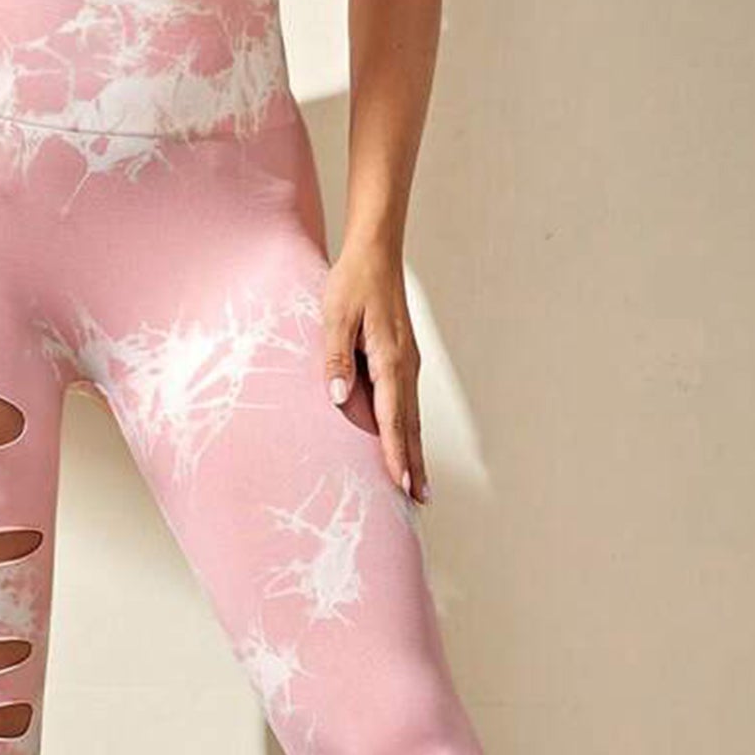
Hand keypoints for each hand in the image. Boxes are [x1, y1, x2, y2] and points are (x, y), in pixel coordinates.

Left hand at [323, 238, 427, 502]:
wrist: (376, 253)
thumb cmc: (353, 282)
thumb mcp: (335, 316)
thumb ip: (336, 358)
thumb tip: (339, 398)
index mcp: (389, 361)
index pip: (393, 419)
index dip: (395, 455)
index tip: (400, 485)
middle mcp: (405, 367)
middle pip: (411, 427)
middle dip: (414, 466)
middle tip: (419, 501)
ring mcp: (407, 364)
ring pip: (413, 419)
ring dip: (415, 453)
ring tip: (419, 485)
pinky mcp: (402, 360)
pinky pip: (407, 405)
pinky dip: (409, 431)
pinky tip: (407, 444)